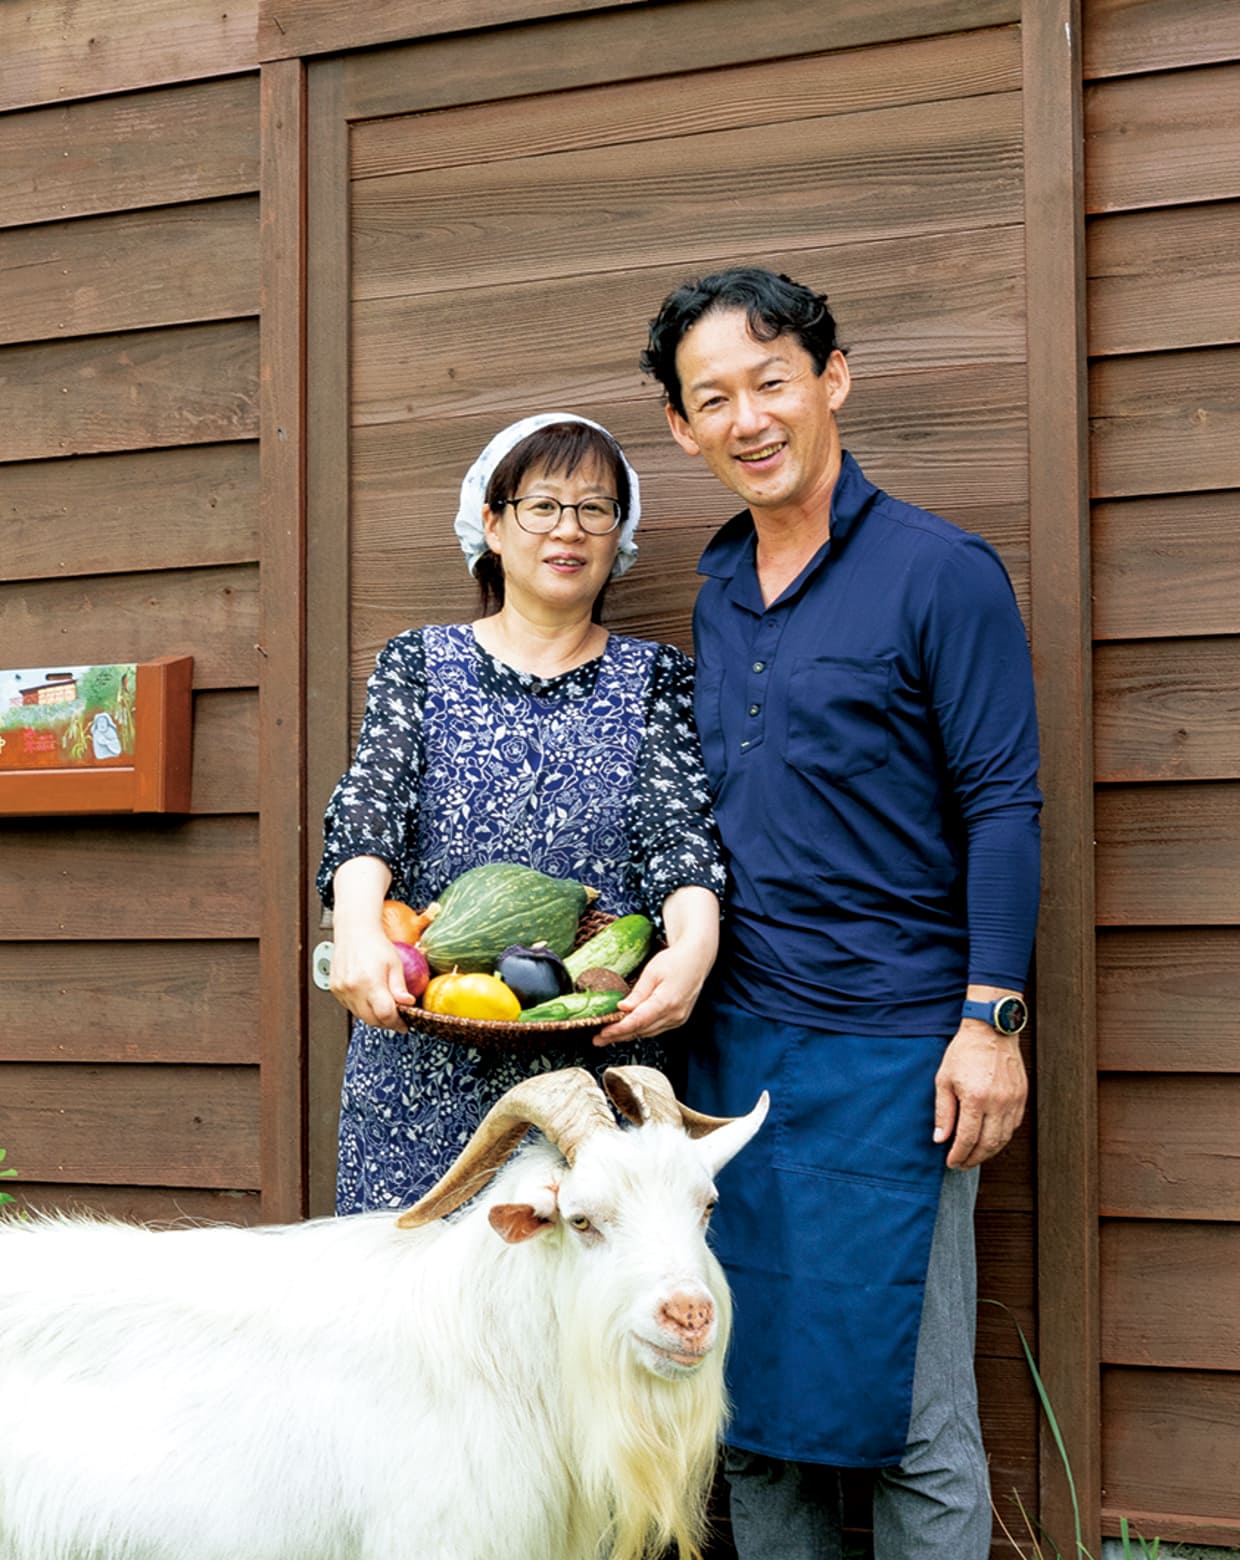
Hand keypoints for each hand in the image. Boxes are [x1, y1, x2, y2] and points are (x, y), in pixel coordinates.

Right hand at [328, 927, 413, 1031]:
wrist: (354, 931)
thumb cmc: (375, 944)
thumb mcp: (395, 964)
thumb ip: (399, 987)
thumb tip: (408, 1003)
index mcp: (370, 981)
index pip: (385, 1014)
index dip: (397, 1023)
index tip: (405, 1024)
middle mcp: (353, 988)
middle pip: (371, 1020)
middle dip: (386, 1022)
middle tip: (397, 1017)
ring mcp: (341, 990)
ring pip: (360, 1016)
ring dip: (374, 1016)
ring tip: (384, 1004)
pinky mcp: (335, 990)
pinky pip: (350, 1007)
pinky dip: (362, 1007)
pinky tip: (369, 996)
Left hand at [598, 885, 718, 1044]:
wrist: (697, 959)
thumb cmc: (676, 961)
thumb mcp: (652, 972)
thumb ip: (638, 993)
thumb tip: (623, 1008)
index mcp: (667, 1001)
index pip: (638, 1021)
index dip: (618, 1030)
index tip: (602, 1033)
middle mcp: (674, 1014)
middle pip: (641, 1030)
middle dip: (618, 1036)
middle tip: (598, 1039)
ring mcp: (678, 1019)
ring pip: (648, 1032)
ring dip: (628, 1035)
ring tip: (608, 1036)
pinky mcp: (678, 1019)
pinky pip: (655, 1029)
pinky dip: (640, 1030)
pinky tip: (628, 1029)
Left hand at [933, 1021, 1027, 1168]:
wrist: (991, 1029)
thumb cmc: (964, 1051)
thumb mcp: (944, 1079)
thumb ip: (943, 1112)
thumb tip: (940, 1139)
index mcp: (976, 1098)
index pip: (968, 1139)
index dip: (959, 1155)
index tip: (951, 1162)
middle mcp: (999, 1102)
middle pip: (989, 1144)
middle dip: (974, 1159)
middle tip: (962, 1164)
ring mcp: (1013, 1100)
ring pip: (1004, 1138)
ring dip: (989, 1152)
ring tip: (975, 1155)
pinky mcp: (1022, 1096)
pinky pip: (1014, 1126)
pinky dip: (1002, 1137)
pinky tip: (990, 1138)